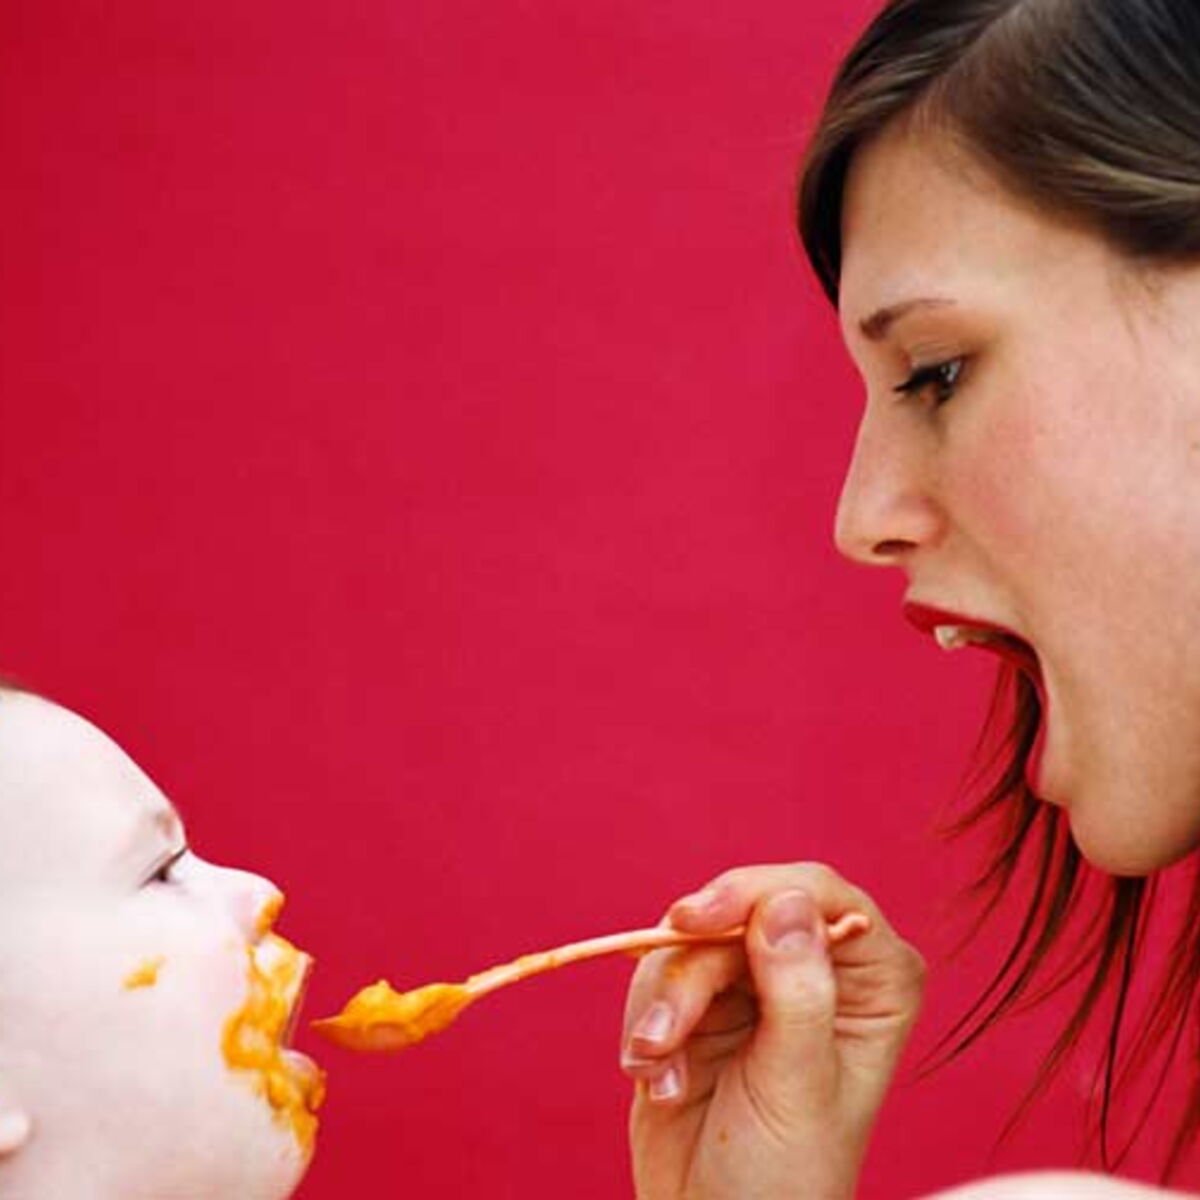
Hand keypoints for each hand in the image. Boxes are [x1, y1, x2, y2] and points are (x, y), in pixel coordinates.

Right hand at [622, 863, 924, 1199]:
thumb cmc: (783, 1179)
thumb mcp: (798, 1086)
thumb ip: (798, 993)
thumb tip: (785, 901)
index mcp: (872, 979)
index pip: (818, 893)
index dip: (754, 893)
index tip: (695, 920)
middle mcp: (817, 966)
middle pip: (739, 911)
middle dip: (690, 974)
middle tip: (661, 1037)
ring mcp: (756, 980)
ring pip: (688, 941)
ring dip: (664, 1010)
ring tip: (660, 1074)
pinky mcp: (702, 999)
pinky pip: (657, 974)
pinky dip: (648, 1025)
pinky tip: (658, 1079)